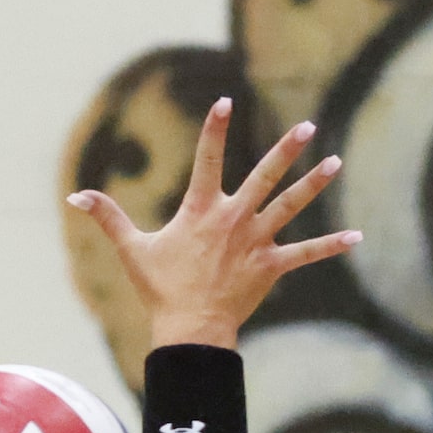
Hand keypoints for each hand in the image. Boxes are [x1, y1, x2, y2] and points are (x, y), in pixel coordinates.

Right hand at [66, 101, 355, 348]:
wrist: (190, 331)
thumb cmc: (160, 290)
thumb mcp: (132, 250)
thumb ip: (108, 218)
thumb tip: (75, 197)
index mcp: (201, 210)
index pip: (207, 159)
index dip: (215, 129)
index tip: (224, 102)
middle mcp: (233, 219)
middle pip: (265, 176)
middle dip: (286, 149)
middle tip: (306, 126)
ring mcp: (256, 242)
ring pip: (290, 205)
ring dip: (314, 184)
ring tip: (335, 162)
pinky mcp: (271, 266)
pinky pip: (306, 254)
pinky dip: (331, 246)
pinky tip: (357, 237)